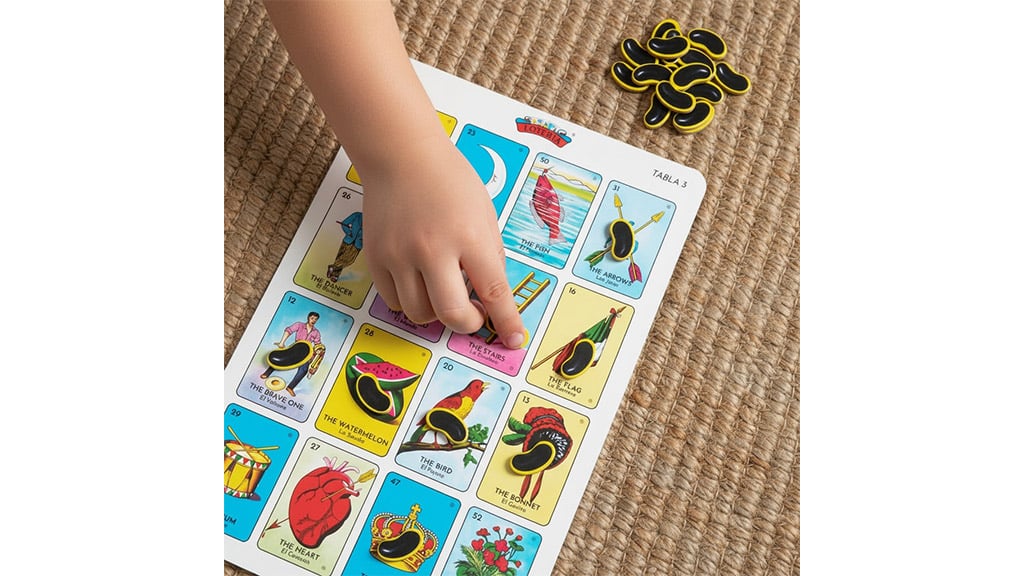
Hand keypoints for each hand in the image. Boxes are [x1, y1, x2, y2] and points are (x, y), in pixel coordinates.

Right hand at [360, 134, 525, 348]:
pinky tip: (419, 283)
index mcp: (469, 236)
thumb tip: (491, 298)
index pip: (494, 292)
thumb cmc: (449, 181)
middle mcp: (433, 249)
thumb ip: (490, 256)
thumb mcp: (485, 214)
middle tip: (474, 313)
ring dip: (437, 313)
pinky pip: (394, 301)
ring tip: (444, 292)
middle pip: (452, 314)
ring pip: (420, 314)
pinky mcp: (376, 257)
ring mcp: (400, 255)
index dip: (507, 321)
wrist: (401, 155)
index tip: (514, 339)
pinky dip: (411, 302)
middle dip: (469, 323)